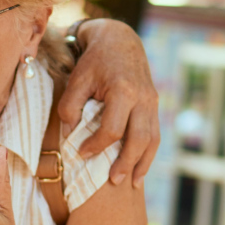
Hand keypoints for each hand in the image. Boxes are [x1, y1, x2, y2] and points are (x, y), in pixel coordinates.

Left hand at [59, 18, 159, 188]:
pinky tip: (140, 169)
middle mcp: (143, 98)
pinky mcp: (154, 105)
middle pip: (138, 138)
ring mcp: (152, 102)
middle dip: (125, 162)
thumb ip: (70, 106)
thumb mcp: (77, 79)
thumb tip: (70, 135)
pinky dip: (149, 153)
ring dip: (142, 163)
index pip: (112, 129)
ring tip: (131, 183)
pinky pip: (155, 134)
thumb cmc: (94, 61)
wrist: (120, 40)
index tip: (80, 153)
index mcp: (123, 90)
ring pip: (152, 139)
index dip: (96, 145)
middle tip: (112, 181)